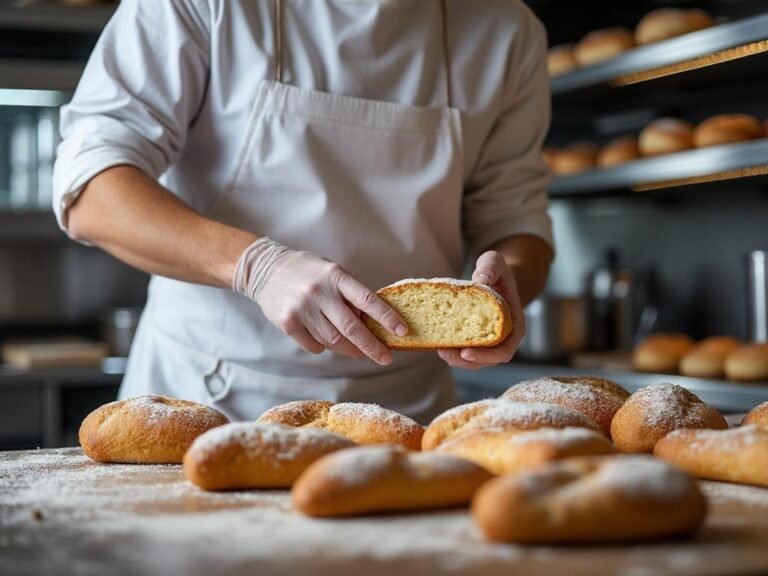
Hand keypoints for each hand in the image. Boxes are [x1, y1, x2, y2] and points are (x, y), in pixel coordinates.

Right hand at [233, 238, 406, 364]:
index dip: (387, 317)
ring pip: (334, 341)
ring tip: (357, 349)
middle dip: (372, 347)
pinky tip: (324, 338)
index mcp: (336, 276)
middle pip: (352, 328)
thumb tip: (375, 323)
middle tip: (386, 358)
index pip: (368, 300)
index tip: (402, 331)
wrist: (265, 270)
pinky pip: (315, 346)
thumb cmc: (308, 271)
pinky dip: (324, 347)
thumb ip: (351, 295)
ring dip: (349, 349)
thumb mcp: (332, 272)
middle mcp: (319, 292)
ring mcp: (302, 309)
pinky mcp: (288, 323)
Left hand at [437, 251, 525, 369]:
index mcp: (514, 325)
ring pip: (475, 360)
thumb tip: (479, 281)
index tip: (466, 352)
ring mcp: (489, 341)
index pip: (505, 350)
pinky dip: (453, 351)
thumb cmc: (497, 271)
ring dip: (456, 359)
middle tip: (444, 352)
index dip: (486, 356)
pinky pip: (465, 351)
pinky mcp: (476, 339)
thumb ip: (489, 268)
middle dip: (466, 361)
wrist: (494, 277)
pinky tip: (437, 343)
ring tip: (439, 349)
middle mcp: (503, 338)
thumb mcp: (495, 262)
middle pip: (487, 361)